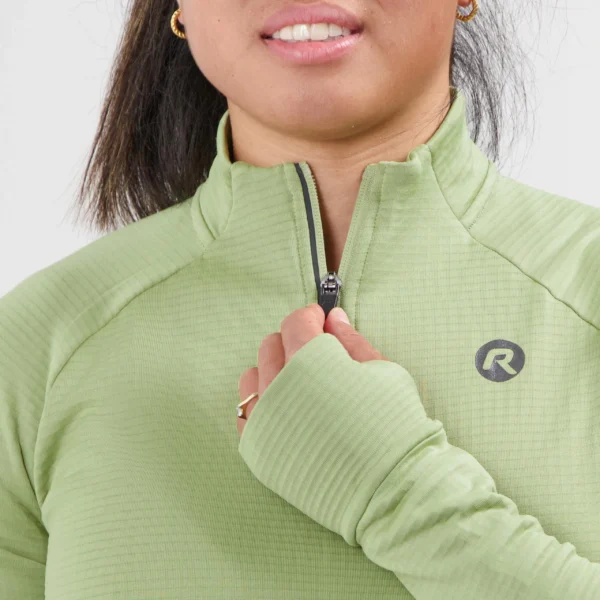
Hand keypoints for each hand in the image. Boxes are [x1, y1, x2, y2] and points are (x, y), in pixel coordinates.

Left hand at [237, 303, 388, 436]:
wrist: (390, 488)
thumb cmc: (393, 424)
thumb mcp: (383, 371)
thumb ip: (351, 341)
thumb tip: (333, 319)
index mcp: (310, 361)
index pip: (295, 323)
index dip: (311, 317)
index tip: (322, 321)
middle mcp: (279, 386)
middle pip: (270, 346)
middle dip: (293, 341)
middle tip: (316, 351)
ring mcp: (264, 420)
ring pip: (253, 377)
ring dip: (273, 370)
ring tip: (299, 382)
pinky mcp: (258, 450)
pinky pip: (247, 413)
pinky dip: (263, 403)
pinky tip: (286, 409)